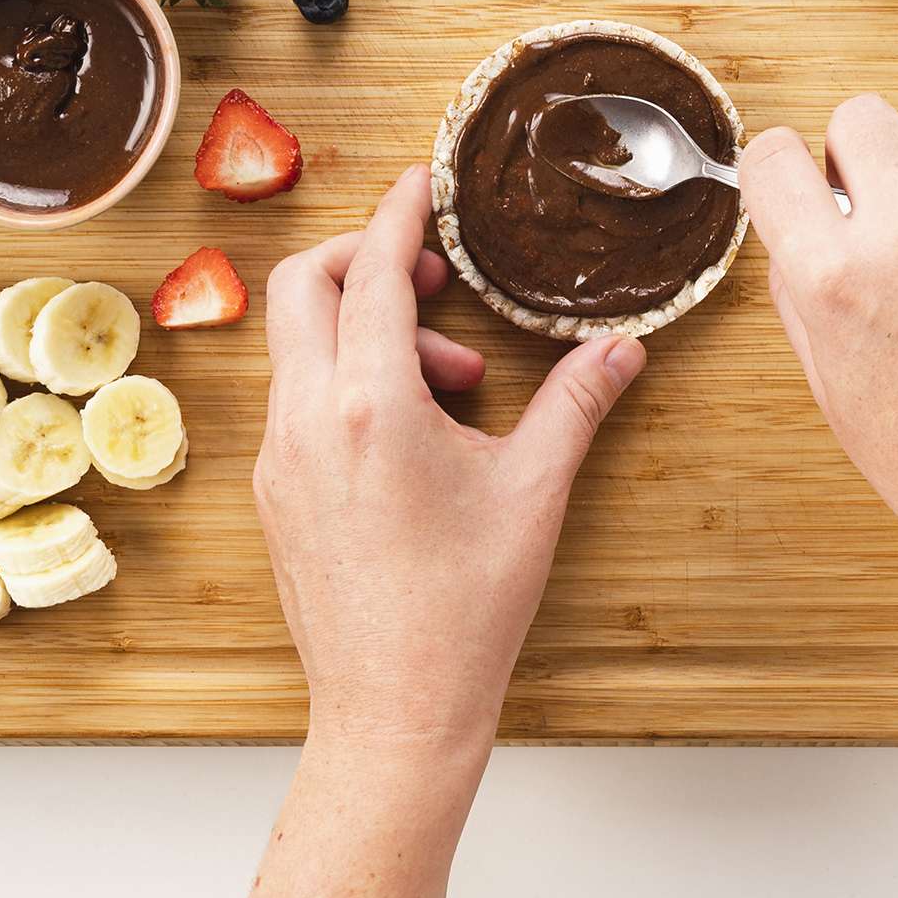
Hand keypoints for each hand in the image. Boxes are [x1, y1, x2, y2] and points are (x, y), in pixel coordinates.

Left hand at [254, 164, 644, 764]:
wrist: (394, 714)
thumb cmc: (464, 612)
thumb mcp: (534, 494)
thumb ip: (577, 404)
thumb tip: (623, 348)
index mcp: (368, 408)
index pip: (370, 271)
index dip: (398, 216)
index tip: (421, 184)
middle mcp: (306, 421)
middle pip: (303, 285)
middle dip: (366, 260)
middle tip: (438, 285)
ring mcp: (278, 459)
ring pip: (298, 344)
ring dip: (369, 330)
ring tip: (456, 384)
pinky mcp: (274, 493)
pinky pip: (298, 399)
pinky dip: (348, 380)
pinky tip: (416, 430)